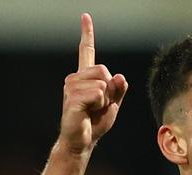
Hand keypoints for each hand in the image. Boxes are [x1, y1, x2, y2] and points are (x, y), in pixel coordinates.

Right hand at [59, 13, 127, 154]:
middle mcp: (75, 78)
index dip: (87, 34)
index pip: (86, 51)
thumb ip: (118, 90)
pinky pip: (98, 93)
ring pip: (102, 83)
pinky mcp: (73, 97)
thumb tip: (120, 77)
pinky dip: (100, 104)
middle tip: (100, 105)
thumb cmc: (95, 123)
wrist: (83, 141)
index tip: (85, 16)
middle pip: (104, 70)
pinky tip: (88, 112)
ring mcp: (72, 87)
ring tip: (93, 110)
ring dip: (105, 99)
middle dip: (110, 90)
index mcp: (85, 78)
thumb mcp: (113, 105)